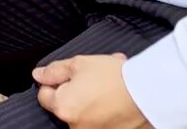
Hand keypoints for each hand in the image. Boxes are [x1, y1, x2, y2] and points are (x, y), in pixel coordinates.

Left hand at [33, 55, 149, 128]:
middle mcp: (75, 126)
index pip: (44, 96)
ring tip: (109, 85)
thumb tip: (38, 75)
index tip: (70, 76)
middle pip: (66, 105)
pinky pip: (100, 120)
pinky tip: (116, 98)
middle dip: (75, 91)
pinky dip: (105, 110)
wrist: (148, 92)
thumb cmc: (113, 77)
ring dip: (91, 100)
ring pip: (84, 112)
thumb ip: (54, 71)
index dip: (55, 82)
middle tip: (93, 78)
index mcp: (63, 107)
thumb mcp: (79, 64)